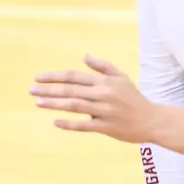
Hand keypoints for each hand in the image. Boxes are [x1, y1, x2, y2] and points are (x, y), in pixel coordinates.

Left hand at [32, 57, 156, 142]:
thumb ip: (102, 67)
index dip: (55, 77)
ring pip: (75, 106)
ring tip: (38, 103)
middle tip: (31, 91)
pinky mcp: (107, 127)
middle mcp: (103, 94)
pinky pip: (84, 126)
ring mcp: (105, 111)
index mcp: (104, 81)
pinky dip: (69, 124)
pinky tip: (55, 122)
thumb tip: (85, 56)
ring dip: (54, 104)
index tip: (38, 78)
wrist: (152, 120)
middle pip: (71, 90)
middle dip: (49, 90)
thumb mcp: (121, 78)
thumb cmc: (134, 98)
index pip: (74, 76)